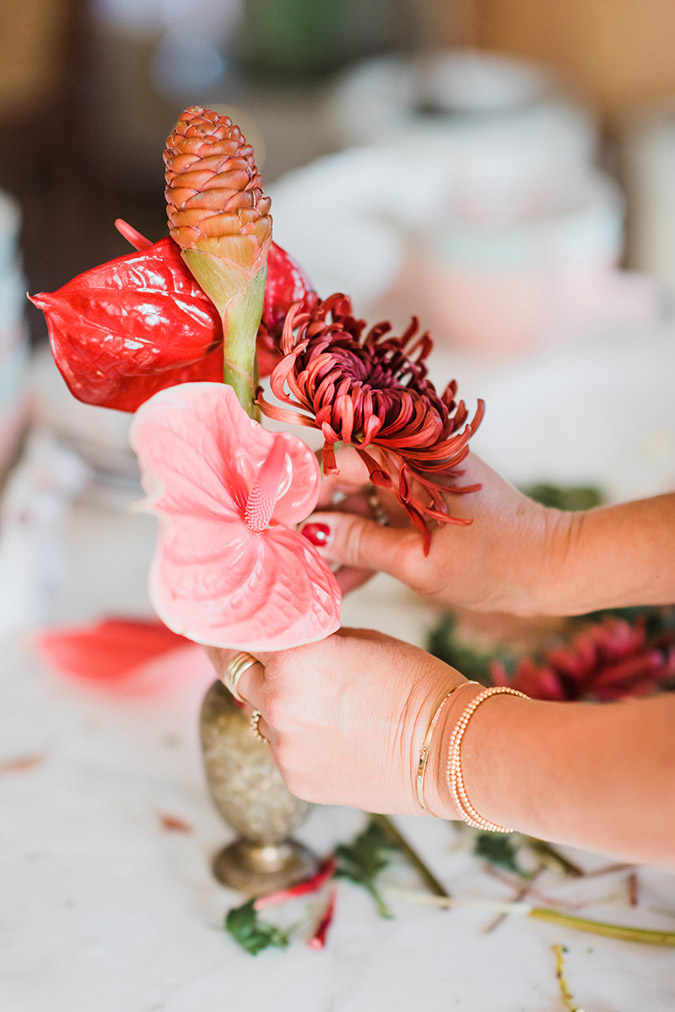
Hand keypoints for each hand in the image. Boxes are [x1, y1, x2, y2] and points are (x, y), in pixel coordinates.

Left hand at [207, 629, 468, 816]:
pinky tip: (334, 733)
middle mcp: (277, 703)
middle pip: (236, 674)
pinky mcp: (296, 781)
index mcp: (292, 657)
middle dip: (243, 661)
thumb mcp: (360, 639)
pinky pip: (282, 749)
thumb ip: (312, 639)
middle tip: (250, 651)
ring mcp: (283, 748)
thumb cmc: (416, 682)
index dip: (235, 624)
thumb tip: (288, 638)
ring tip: (319, 700)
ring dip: (275, 703)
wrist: (450, 747)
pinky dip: (296, 738)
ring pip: (260, 715)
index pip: (242, 633)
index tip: (227, 619)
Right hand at [302, 447, 570, 614]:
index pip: (338, 457)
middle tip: (279, 550)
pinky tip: (336, 583)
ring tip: (303, 573)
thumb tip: (310, 533)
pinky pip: (380, 520)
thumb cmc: (496, 562)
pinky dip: (361, 546)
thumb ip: (361, 543)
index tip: (269, 515)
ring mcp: (417, 483)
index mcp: (412, 455)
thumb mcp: (421, 561)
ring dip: (334, 537)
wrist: (553, 569)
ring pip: (358, 503)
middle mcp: (411, 459)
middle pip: (343, 478)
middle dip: (312, 515)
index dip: (300, 486)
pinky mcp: (423, 507)